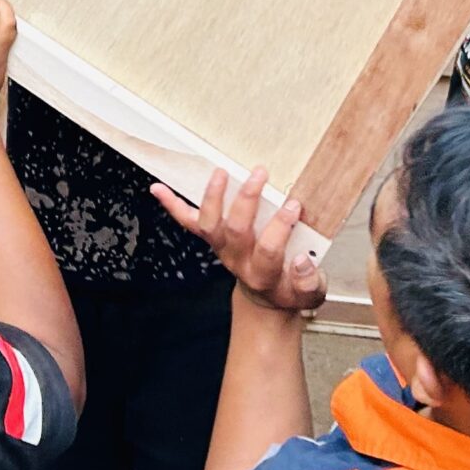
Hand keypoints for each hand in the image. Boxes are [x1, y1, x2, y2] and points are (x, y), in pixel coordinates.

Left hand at [153, 167, 325, 315]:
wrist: (269, 297)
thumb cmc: (290, 289)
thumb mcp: (311, 294)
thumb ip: (309, 280)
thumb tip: (302, 260)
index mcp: (264, 274)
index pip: (269, 250)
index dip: (280, 228)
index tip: (294, 206)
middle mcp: (238, 261)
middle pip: (236, 231)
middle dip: (247, 200)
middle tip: (260, 175)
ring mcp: (221, 249)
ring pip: (209, 224)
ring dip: (212, 197)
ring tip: (220, 172)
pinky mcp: (212, 239)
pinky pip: (189, 222)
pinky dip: (172, 205)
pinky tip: (158, 189)